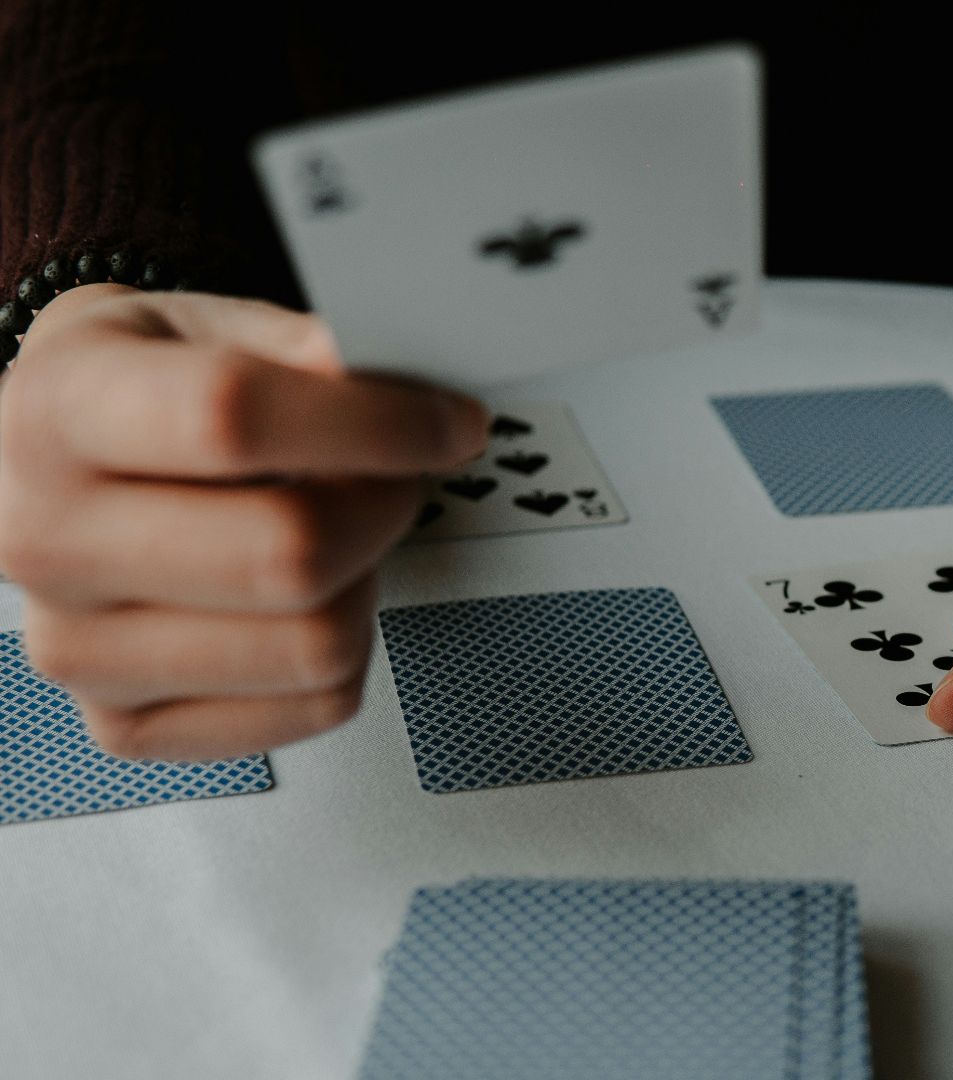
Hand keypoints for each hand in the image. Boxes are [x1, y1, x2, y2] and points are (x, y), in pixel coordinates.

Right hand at [0, 285, 487, 759]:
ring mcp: (76, 648)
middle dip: (384, 507)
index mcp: (57, 412)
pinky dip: (347, 653)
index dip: (376, 423)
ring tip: (335, 532)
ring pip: (315, 644)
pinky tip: (307, 600)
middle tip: (393, 477)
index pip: (232, 420)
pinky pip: (314, 706)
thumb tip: (399, 387)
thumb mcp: (202, 326)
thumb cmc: (137, 393)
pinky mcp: (126, 724)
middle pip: (289, 553)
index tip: (448, 422)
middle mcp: (43, 538)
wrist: (48, 465)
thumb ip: (303, 349)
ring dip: (364, 582)